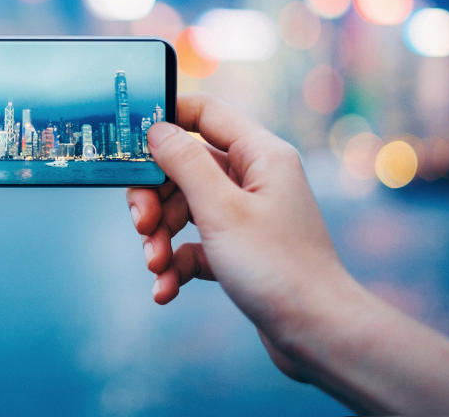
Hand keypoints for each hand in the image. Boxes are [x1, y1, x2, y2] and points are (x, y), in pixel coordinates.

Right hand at [127, 94, 448, 413]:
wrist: (319, 336)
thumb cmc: (278, 269)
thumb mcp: (221, 211)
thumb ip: (185, 164)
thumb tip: (156, 129)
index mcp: (260, 155)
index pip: (204, 113)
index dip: (165, 120)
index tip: (130, 143)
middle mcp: (255, 178)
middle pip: (185, 166)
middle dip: (155, 197)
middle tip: (142, 224)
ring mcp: (246, 214)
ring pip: (184, 208)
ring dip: (161, 236)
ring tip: (156, 266)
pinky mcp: (239, 249)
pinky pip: (194, 244)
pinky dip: (176, 263)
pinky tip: (166, 290)